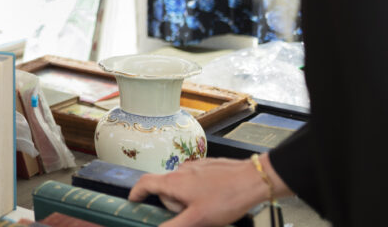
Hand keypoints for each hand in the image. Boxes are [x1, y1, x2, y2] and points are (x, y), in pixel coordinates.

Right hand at [128, 157, 282, 226]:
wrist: (254, 179)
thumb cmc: (227, 197)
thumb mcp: (198, 219)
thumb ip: (174, 225)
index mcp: (174, 182)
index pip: (145, 183)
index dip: (136, 192)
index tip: (133, 200)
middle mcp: (181, 171)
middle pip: (166, 189)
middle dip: (173, 204)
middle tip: (189, 216)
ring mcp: (195, 167)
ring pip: (181, 185)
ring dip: (186, 199)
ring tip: (206, 210)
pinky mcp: (208, 167)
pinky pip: (195, 181)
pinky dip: (198, 191)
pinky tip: (214, 200)